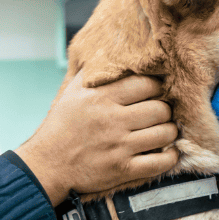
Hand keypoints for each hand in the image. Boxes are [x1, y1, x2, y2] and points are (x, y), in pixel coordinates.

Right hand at [15, 73, 178, 204]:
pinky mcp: (124, 169)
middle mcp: (112, 120)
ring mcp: (119, 146)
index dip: (157, 87)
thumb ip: (94, 72)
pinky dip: (170, 157)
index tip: (155, 92)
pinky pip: (161, 162)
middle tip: (161, 113)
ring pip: (165, 134)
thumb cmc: (62, 126)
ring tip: (164, 130)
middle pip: (160, 109)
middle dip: (165, 110)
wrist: (47, 165)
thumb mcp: (73, 92)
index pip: (146, 84)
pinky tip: (168, 152)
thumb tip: (112, 50)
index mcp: (101, 97)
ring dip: (170, 132)